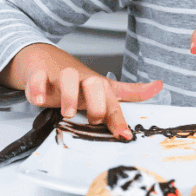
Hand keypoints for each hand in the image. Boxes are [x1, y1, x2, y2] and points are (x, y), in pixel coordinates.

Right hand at [0, 43, 162, 139]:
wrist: (45, 59)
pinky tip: (40, 99)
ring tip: (67, 113)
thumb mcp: (104, 88)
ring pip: (68, 78)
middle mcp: (82, 81)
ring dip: (69, 96)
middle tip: (93, 120)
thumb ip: (130, 92)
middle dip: (96, 104)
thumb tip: (157, 87)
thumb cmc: (77, 80)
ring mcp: (61, 77)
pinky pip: (38, 78)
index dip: (119, 119)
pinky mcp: (40, 75)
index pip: (113, 102)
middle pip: (95, 84)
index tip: (124, 135)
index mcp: (99, 87)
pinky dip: (38, 88)